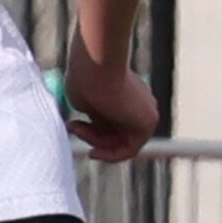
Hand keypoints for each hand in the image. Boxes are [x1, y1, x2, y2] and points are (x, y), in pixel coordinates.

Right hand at [64, 44, 157, 162]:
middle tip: (72, 127)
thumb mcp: (85, 101)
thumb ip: (93, 116)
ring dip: (95, 142)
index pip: (109, 122)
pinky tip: (93, 151)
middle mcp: (139, 103)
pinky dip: (110, 155)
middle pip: (115, 133)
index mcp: (125, 94)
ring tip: (77, 129)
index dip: (90, 130)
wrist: (95, 67)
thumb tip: (93, 129)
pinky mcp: (149, 120)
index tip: (72, 126)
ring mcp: (146, 111)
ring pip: (120, 142)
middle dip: (91, 135)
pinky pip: (130, 149)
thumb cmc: (84, 79)